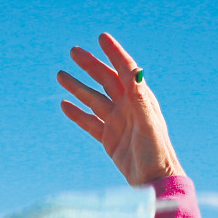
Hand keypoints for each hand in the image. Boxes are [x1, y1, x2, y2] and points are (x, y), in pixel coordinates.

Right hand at [57, 33, 184, 185]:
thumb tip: (135, 71)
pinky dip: (77, 113)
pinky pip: (89, 122)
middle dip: (90, 65)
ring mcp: (117, 122)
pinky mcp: (108, 139)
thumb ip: (140, 98)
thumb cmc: (157, 152)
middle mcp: (128, 107)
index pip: (125, 69)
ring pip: (93, 99)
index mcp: (140, 100)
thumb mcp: (148, 123)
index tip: (101, 37)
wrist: (154, 181)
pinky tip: (64, 104)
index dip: (114, 52)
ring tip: (60, 74)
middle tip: (73, 51)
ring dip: (77, 86)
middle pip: (105, 80)